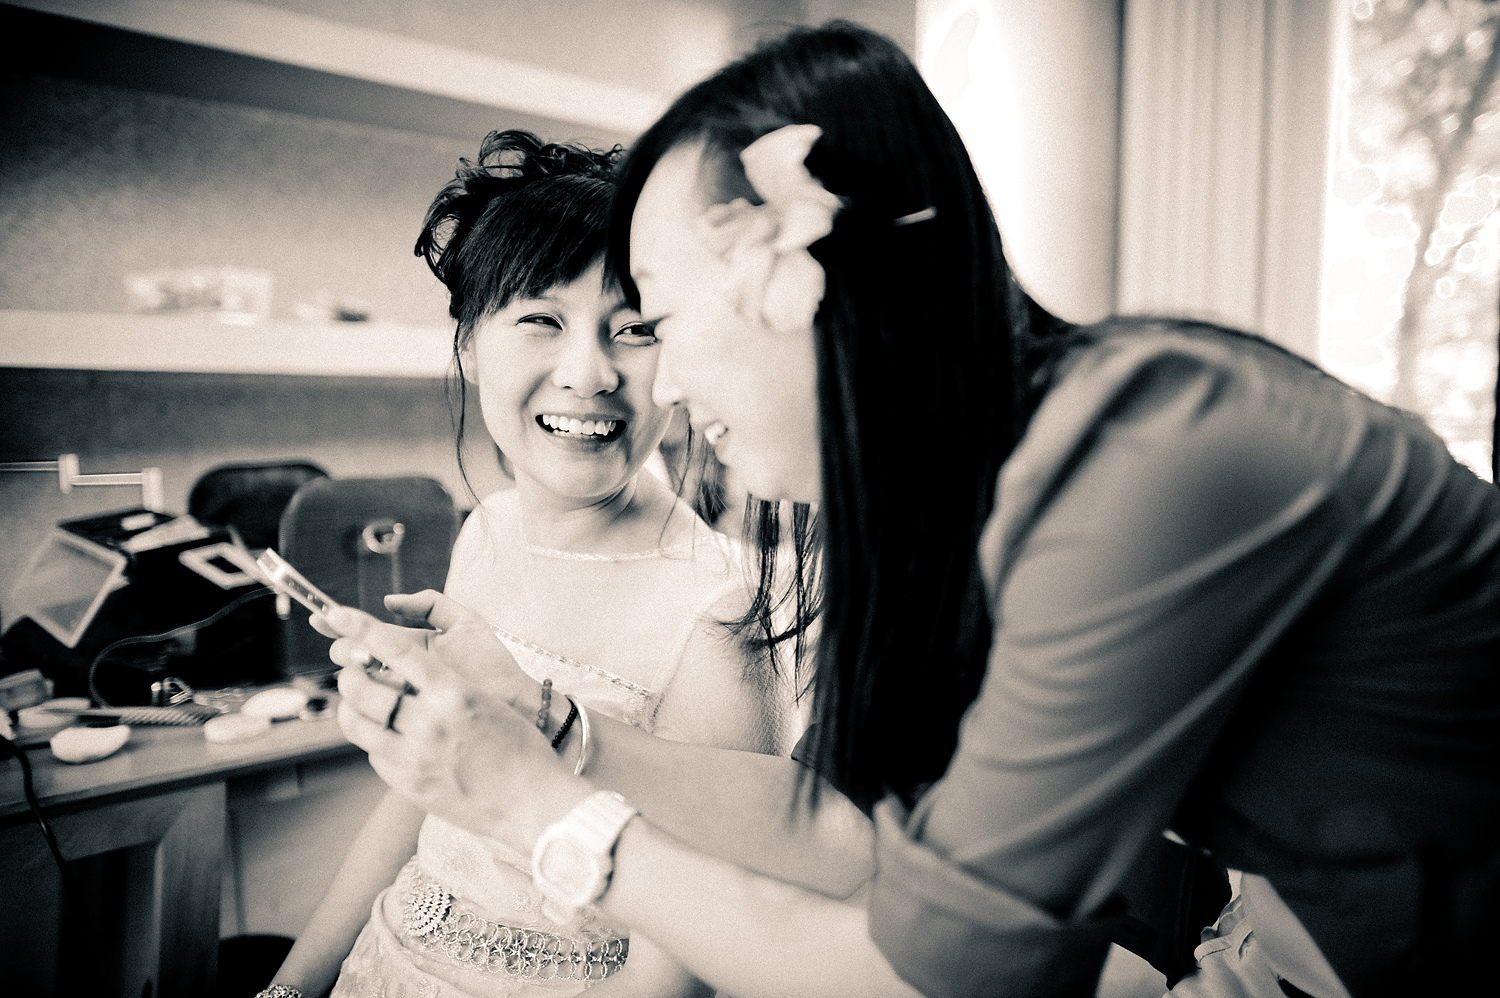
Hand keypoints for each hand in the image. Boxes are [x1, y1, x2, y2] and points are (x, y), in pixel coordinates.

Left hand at [326, 591, 590, 848]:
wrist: (533, 801)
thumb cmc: (519, 744)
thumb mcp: (483, 698)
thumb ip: (442, 681)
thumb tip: (402, 667)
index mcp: (453, 692)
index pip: (394, 649)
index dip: (360, 628)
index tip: (337, 615)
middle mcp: (428, 722)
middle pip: (362, 686)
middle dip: (350, 673)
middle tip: (353, 668)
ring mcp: (413, 757)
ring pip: (356, 723)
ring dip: (351, 707)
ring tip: (362, 702)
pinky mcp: (407, 784)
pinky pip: (372, 753)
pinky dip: (374, 739)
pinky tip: (390, 736)